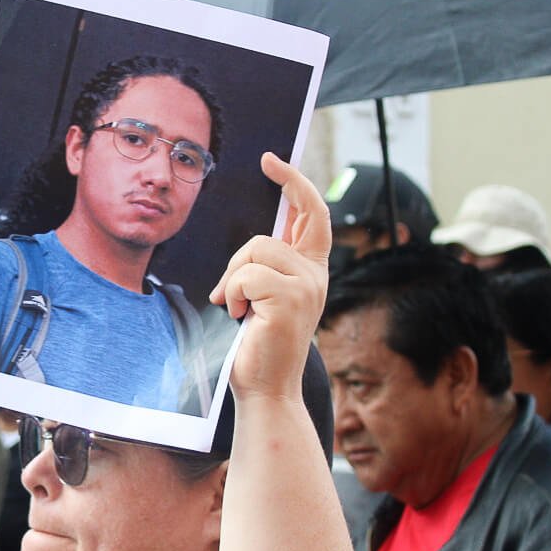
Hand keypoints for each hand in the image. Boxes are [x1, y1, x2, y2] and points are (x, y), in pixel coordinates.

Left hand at [208, 153, 331, 398]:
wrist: (265, 389)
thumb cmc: (257, 347)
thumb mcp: (264, 300)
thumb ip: (265, 269)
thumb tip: (249, 248)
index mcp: (312, 271)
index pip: (313, 215)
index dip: (297, 183)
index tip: (273, 161)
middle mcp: (316, 275)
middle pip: (296, 216)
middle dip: (280, 197)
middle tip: (255, 200)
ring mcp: (307, 285)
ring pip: (257, 248)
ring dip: (234, 276)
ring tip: (235, 307)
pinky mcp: (290, 298)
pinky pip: (247, 274)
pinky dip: (233, 293)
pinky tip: (239, 316)